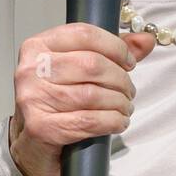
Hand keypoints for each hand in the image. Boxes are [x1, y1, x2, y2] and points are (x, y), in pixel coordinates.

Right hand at [9, 23, 156, 175]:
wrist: (33, 142)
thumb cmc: (57, 101)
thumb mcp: (80, 70)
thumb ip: (112, 52)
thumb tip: (145, 40)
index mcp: (38, 46)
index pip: (84, 34)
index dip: (115, 47)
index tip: (129, 62)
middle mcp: (30, 69)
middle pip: (91, 65)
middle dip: (120, 79)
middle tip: (129, 91)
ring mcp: (33, 98)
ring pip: (92, 94)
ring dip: (119, 103)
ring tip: (125, 107)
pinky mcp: (41, 127)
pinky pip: (88, 121)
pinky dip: (112, 121)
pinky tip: (118, 122)